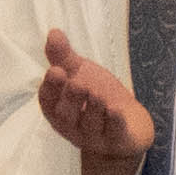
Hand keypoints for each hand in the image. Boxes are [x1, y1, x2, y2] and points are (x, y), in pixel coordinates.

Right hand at [33, 25, 152, 174]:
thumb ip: (64, 56)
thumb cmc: (96, 96)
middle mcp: (71, 126)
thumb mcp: (79, 74)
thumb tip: (54, 32)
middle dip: (71, 99)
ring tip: (97, 94)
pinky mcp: (115, 142)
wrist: (128, 123)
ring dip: (93, 108)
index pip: (47, 100)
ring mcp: (93, 137)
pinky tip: (116, 110)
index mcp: (57, 108)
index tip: (56, 70)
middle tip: (77, 84)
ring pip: (90, 124)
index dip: (50, 87)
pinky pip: (113, 133)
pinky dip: (114, 122)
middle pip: (65, 116)